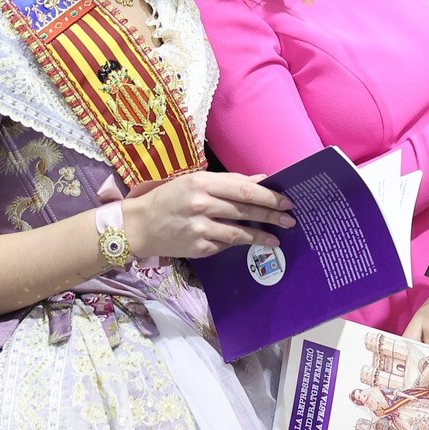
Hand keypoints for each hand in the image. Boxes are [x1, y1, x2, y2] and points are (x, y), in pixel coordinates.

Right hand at [122, 171, 295, 259]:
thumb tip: (261, 181)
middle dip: (271, 215)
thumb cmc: (169, 198)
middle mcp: (201, 204)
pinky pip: (225, 246)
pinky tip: (246, 242)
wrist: (139, 225)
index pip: (244, 189)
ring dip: (261, 236)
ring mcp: (199, 228)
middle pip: (245, 210)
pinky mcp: (197, 248)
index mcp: (202, 182)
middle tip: (289, 219)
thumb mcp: (195, 181)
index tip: (286, 201)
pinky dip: (236, 243)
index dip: (269, 196)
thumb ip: (229, 182)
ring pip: (239, 233)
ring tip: (276, 238)